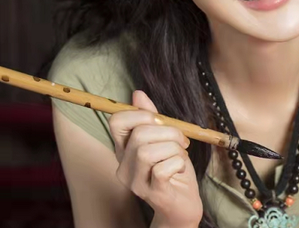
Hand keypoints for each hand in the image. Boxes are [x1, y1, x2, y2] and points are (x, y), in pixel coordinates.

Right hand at [109, 90, 202, 227]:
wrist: (182, 205)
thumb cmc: (173, 170)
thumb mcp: (164, 139)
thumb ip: (151, 118)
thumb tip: (138, 93)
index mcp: (124, 149)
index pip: (117, 122)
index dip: (140, 114)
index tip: (159, 121)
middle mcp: (123, 166)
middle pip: (139, 135)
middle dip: (168, 132)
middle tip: (181, 141)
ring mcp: (135, 182)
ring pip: (149, 151)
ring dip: (174, 149)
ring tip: (180, 156)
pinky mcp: (152, 193)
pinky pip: (163, 168)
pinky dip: (178, 163)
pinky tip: (180, 169)